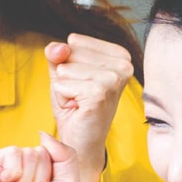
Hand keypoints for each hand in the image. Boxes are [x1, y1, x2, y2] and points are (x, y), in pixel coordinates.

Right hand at [0, 132, 88, 181]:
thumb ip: (66, 154)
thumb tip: (42, 134)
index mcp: (38, 173)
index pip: (51, 153)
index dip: (53, 174)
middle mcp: (21, 168)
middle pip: (40, 152)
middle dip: (40, 176)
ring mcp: (5, 166)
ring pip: (27, 152)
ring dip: (28, 177)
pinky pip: (13, 152)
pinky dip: (14, 172)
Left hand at [46, 34, 131, 181]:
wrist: (80, 141)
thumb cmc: (75, 106)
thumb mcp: (63, 72)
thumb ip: (57, 53)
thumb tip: (58, 47)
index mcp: (120, 55)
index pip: (74, 41)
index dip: (68, 63)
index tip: (81, 83)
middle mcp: (124, 65)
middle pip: (70, 52)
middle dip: (65, 76)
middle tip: (79, 95)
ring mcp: (114, 79)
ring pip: (64, 68)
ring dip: (63, 88)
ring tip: (78, 101)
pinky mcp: (100, 93)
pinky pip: (62, 84)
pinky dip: (62, 97)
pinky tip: (77, 107)